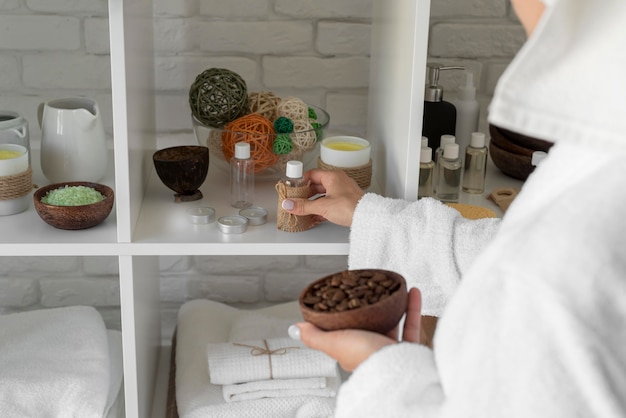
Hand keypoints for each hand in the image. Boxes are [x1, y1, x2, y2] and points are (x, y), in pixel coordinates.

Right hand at [281, 169, 364, 226]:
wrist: (367, 217)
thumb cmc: (350, 207)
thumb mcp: (322, 206)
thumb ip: (304, 206)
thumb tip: (289, 204)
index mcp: (333, 176)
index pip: (312, 174)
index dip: (301, 181)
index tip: (293, 188)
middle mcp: (338, 181)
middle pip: (317, 185)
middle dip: (306, 194)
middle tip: (296, 200)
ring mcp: (343, 191)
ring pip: (324, 194)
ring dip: (313, 202)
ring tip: (304, 209)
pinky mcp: (346, 202)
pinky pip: (330, 202)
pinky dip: (322, 208)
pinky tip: (316, 216)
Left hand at [292, 288, 421, 371]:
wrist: (398, 370)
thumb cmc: (364, 356)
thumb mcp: (334, 342)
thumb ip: (315, 336)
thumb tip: (296, 328)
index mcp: (350, 351)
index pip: (344, 330)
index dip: (345, 314)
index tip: (348, 296)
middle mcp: (370, 351)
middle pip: (369, 325)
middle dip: (371, 307)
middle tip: (372, 289)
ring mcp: (390, 350)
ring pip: (392, 324)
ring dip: (393, 304)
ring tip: (392, 288)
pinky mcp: (409, 348)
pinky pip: (411, 325)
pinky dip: (411, 308)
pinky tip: (411, 292)